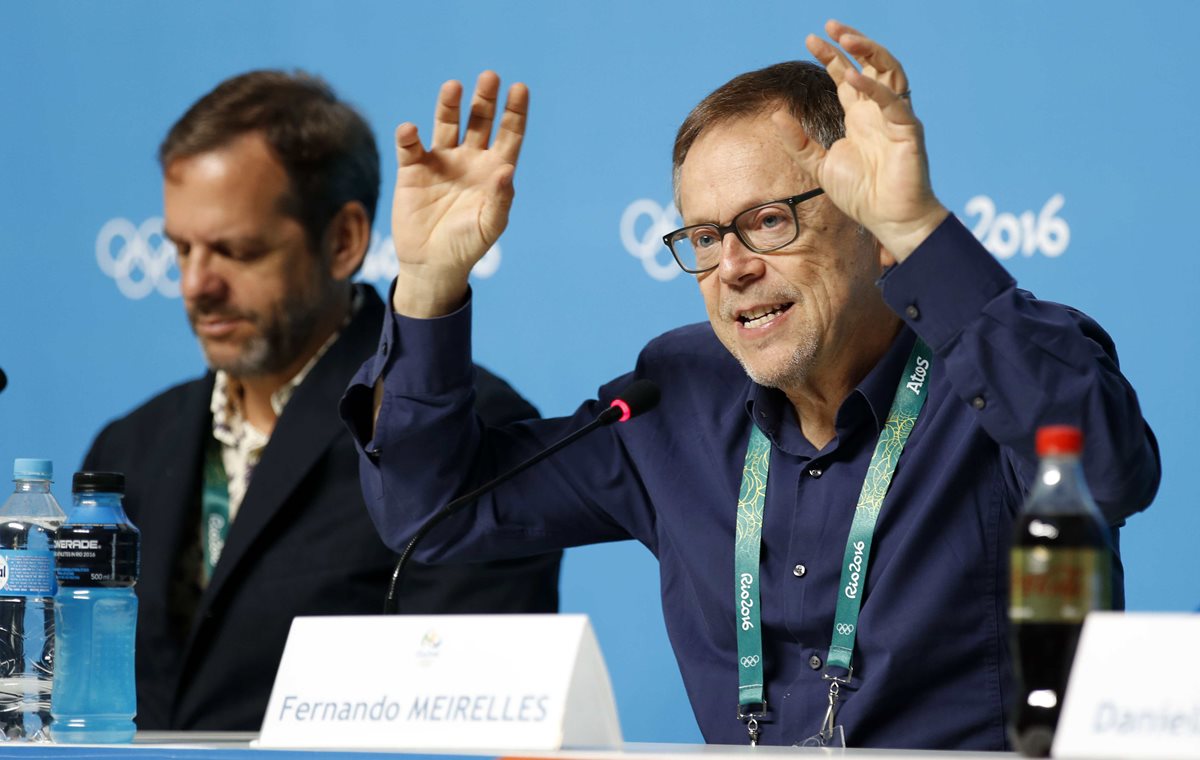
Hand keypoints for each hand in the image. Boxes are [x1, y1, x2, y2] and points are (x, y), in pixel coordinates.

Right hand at [390, 71, 526, 316]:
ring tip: (453, 87)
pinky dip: (409, 136)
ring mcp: (441, 162)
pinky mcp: (413, 170)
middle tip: (489, 77)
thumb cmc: (466, 247)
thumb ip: (500, 200)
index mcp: (493, 171)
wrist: (431, 265)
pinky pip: (410, 147)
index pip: (508, 134)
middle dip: (484, 99)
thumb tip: (507, 169)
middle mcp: (469, 160)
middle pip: (479, 121)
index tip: (519, 88)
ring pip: (446, 124)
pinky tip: (411, 130)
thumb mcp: (489, 226)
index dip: (515, 111)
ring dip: (449, 106)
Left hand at [773, 20, 947, 261]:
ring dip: (869, 52)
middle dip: (852, 42)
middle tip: (830, 26)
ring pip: (889, 71)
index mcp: (860, 116)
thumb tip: (776, 115)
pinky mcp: (909, 130)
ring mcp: (896, 117)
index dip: (831, 55)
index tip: (811, 39)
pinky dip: (874, 88)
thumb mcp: (819, 166)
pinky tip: (852, 77)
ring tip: (846, 39)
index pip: (846, 75)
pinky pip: (893, 102)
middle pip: (870, 64)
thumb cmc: (860, 194)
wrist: (888, 220)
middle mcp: (879, 110)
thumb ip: (799, 142)